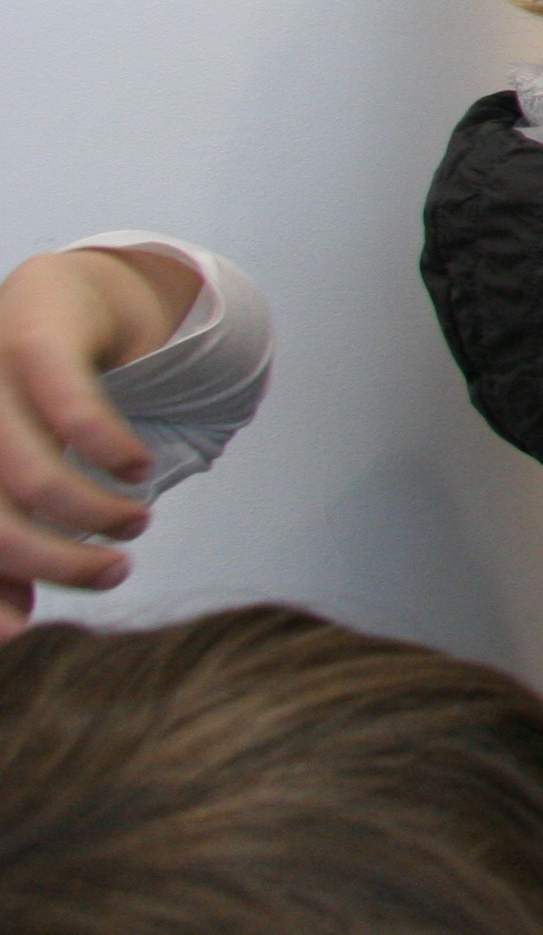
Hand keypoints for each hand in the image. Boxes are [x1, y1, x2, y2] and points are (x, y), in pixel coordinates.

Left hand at [0, 248, 181, 634]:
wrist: (59, 299)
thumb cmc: (29, 406)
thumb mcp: (18, 479)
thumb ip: (12, 548)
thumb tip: (16, 627)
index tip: (23, 634)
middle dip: (54, 561)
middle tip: (115, 575)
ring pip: (25, 471)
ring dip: (92, 511)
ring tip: (139, 523)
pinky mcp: (32, 338)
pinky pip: (70, 406)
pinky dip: (111, 447)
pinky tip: (138, 466)